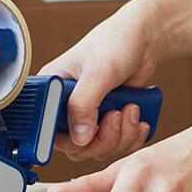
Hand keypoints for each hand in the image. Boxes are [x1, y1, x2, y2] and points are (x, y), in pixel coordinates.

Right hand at [39, 4, 158, 162]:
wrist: (144, 42)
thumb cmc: (115, 44)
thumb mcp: (98, 72)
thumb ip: (84, 104)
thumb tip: (79, 137)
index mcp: (51, 92)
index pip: (48, 131)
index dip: (70, 139)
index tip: (91, 131)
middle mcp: (67, 108)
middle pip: (77, 148)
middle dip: (104, 139)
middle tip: (117, 114)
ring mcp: (89, 118)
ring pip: (99, 150)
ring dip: (122, 136)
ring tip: (132, 109)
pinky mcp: (108, 123)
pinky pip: (117, 146)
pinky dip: (132, 138)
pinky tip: (139, 119)